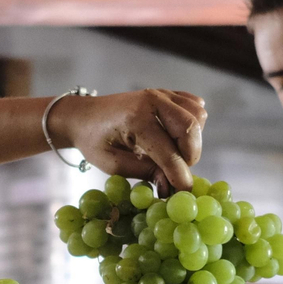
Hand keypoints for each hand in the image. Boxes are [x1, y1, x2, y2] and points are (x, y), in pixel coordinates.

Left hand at [49, 90, 204, 191]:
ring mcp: (161, 93)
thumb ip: (145, 173)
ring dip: (193, 140)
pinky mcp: (167, 93)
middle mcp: (152, 101)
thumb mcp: (113, 164)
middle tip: (177, 171)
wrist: (84, 116)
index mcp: (135, 119)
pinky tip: (176, 136)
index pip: (168, 151)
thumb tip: (170, 188)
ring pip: (198, 116)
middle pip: (190, 128)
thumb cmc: (94, 141)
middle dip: (190, 156)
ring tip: (174, 152)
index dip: (179, 174)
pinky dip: (194, 124)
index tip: (184, 190)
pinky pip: (195, 107)